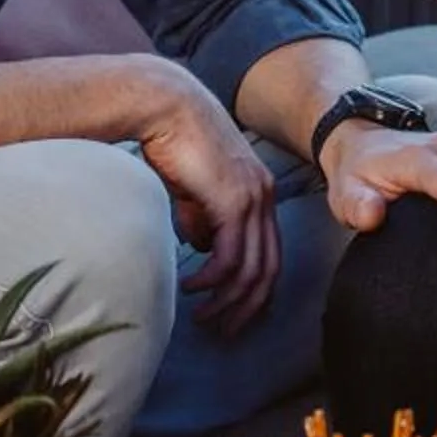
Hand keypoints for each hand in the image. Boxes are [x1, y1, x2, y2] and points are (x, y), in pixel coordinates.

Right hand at [129, 62, 279, 333]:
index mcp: (259, 193)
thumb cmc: (173, 141)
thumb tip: (202, 249)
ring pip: (252, 269)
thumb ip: (202, 219)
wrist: (166, 105)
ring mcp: (252, 198)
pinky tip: (192, 287)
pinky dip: (212, 280)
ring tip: (202, 317)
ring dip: (227, 301)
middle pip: (269, 269)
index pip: (270, 253)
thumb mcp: (192, 189)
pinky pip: (230, 256)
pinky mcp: (233, 200)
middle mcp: (264, 197)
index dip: (256, 290)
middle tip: (225, 331)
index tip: (236, 313)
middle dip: (248, 307)